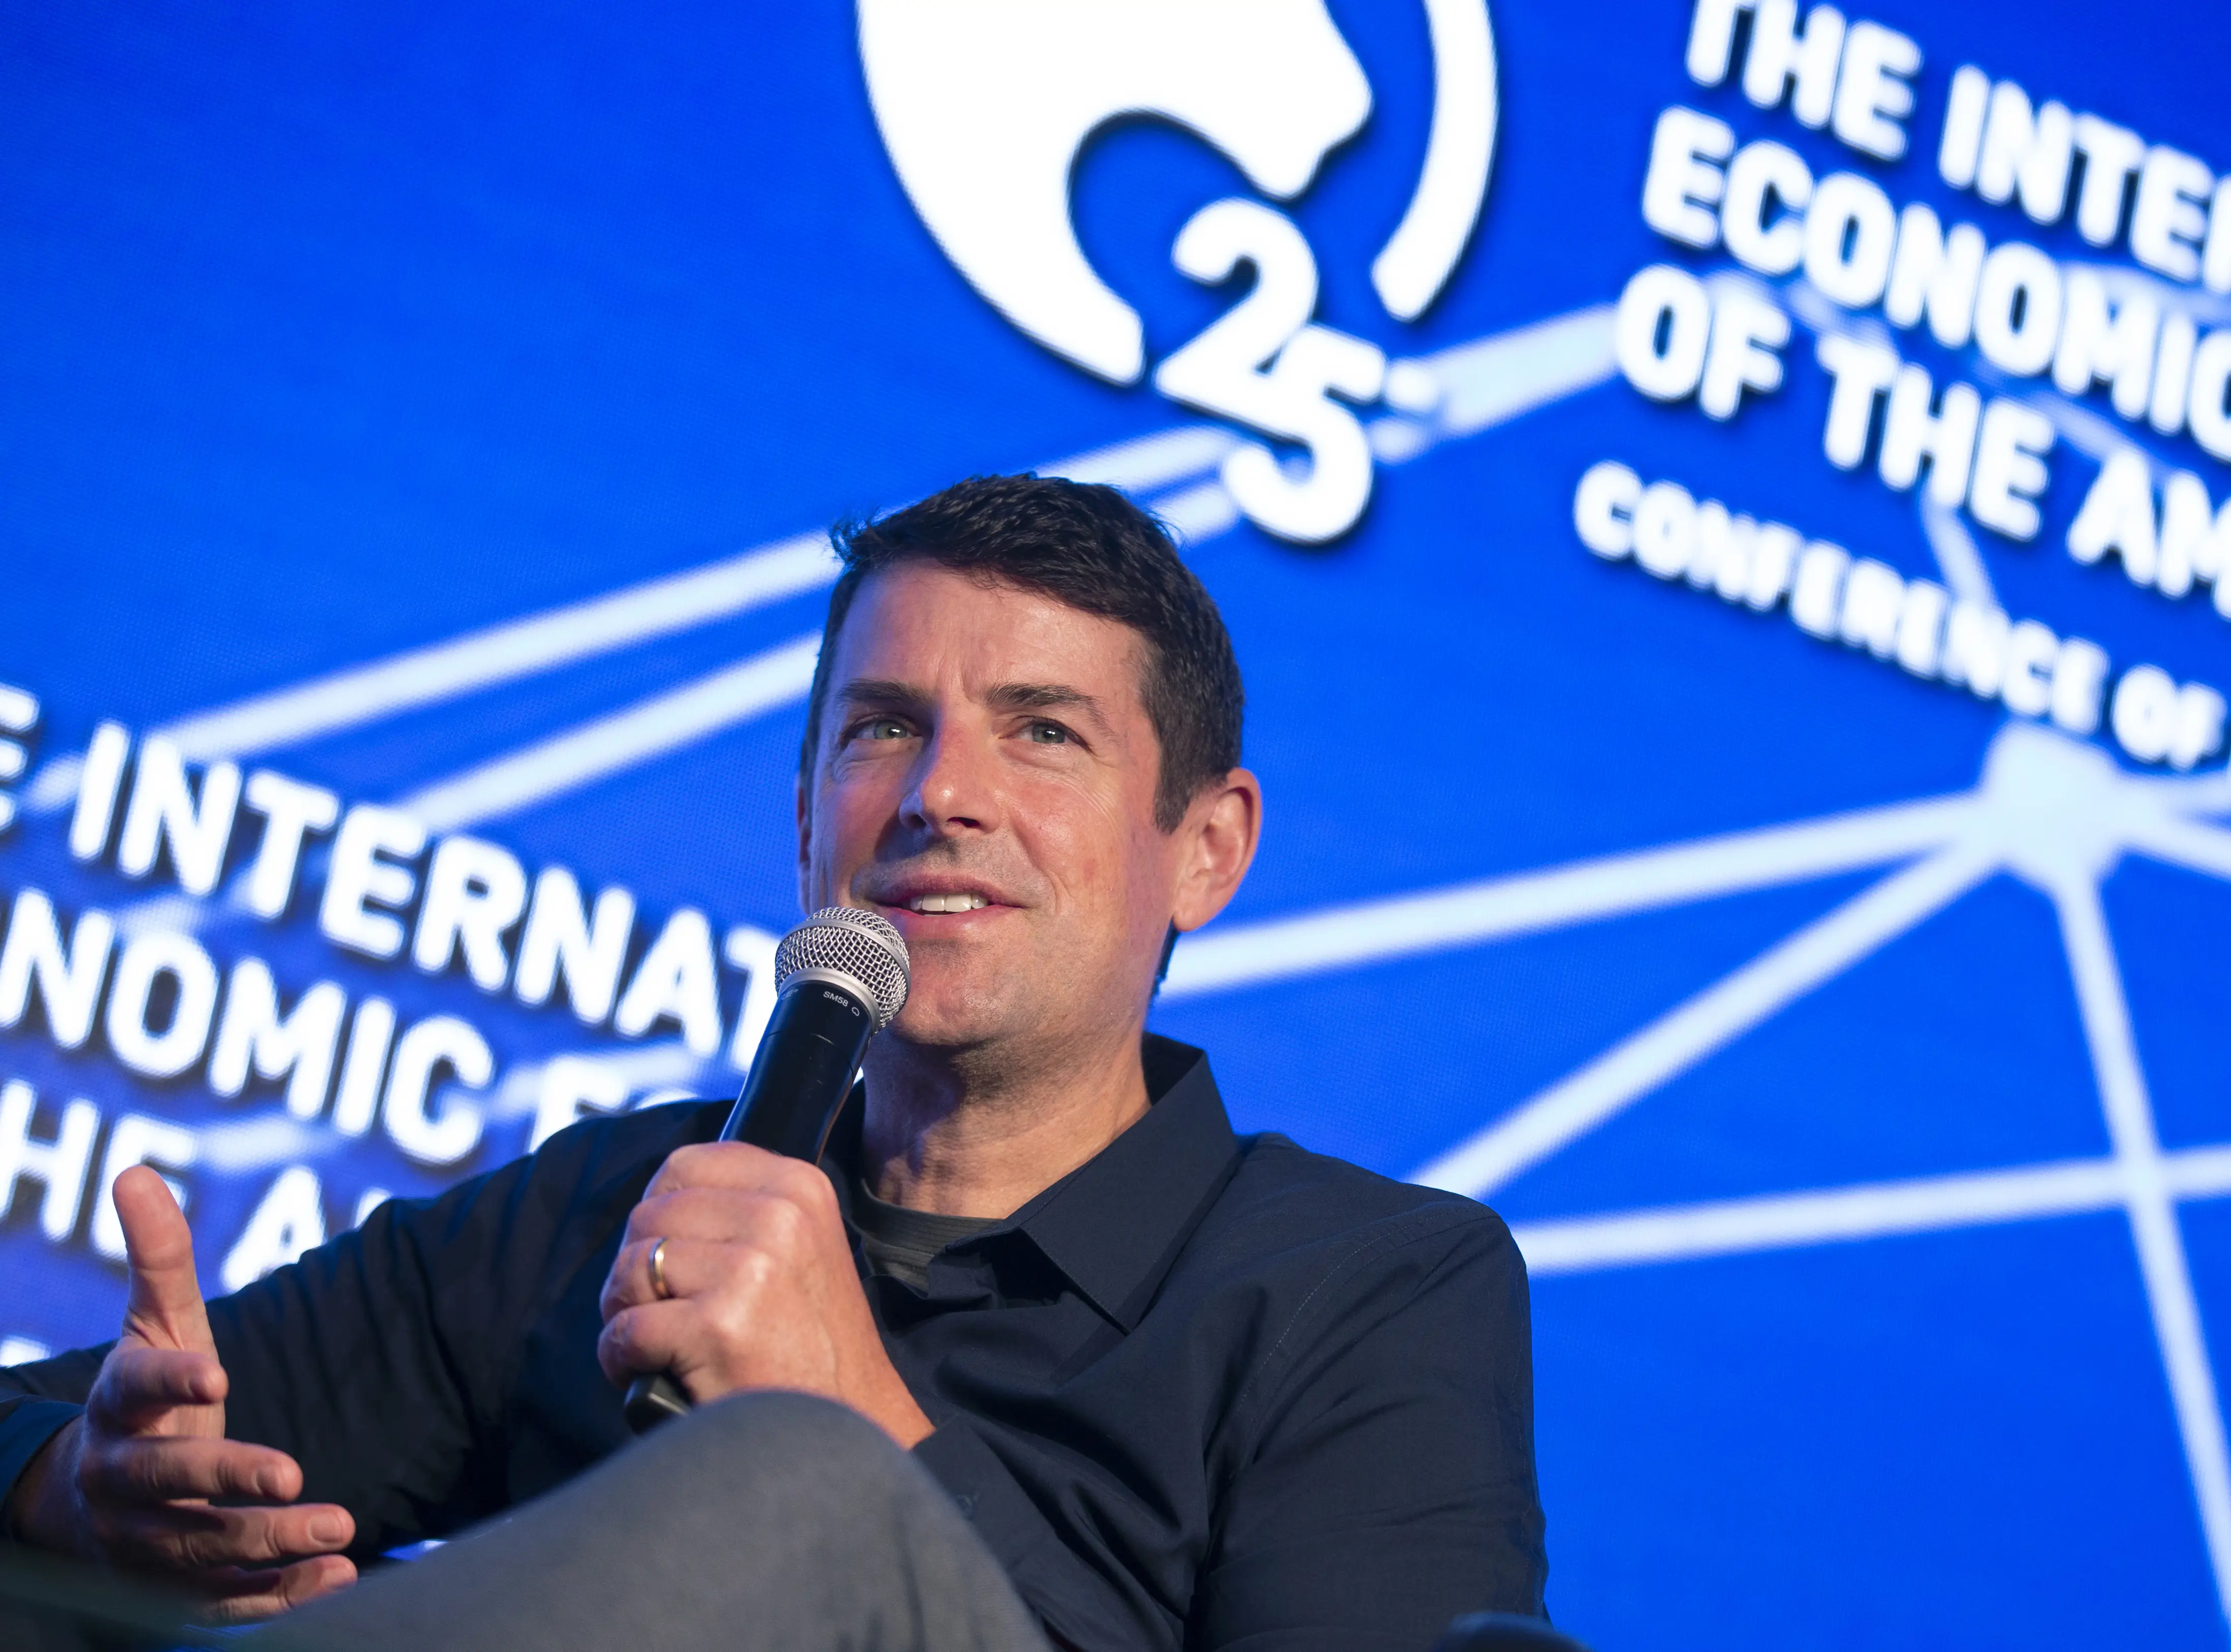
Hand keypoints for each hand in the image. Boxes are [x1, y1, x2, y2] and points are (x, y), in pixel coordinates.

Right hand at [4, 1167, 356, 1619]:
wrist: (92, 1498)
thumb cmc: (145, 1396)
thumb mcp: (155, 1325)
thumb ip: (158, 1257)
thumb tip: (136, 1170)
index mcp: (119, 1406)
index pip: (137, 1389)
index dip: (174, 1380)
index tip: (219, 1374)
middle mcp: (125, 1479)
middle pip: (170, 1483)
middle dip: (229, 1481)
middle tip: (292, 1474)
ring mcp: (145, 1542)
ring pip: (201, 1550)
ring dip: (270, 1544)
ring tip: (340, 1528)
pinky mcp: (174, 1589)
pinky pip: (223, 1602)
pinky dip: (277, 1598)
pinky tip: (337, 1580)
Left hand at [598, 1143, 932, 1447]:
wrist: (846, 1426)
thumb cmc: (809, 1346)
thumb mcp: (799, 1248)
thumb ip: (741, 1211)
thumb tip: (658, 1203)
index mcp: (798, 1187)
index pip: (686, 1165)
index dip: (660, 1212)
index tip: (672, 1256)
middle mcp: (779, 1215)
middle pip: (649, 1215)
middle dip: (638, 1268)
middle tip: (660, 1311)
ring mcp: (750, 1268)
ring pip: (631, 1268)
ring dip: (625, 1312)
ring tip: (656, 1343)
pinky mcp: (718, 1325)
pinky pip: (626, 1329)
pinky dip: (621, 1359)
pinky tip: (649, 1374)